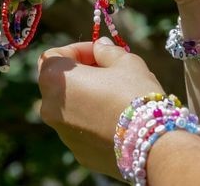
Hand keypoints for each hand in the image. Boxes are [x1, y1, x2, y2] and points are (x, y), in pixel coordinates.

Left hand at [37, 37, 163, 176]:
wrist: (151, 143)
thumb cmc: (134, 94)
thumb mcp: (125, 61)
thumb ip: (107, 51)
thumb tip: (100, 46)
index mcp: (54, 79)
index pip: (55, 56)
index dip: (78, 50)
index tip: (100, 53)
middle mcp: (49, 107)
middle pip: (59, 83)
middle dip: (81, 74)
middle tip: (108, 72)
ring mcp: (62, 133)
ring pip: (70, 108)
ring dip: (87, 98)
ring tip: (116, 97)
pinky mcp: (78, 153)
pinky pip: (82, 130)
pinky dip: (93, 122)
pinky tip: (118, 120)